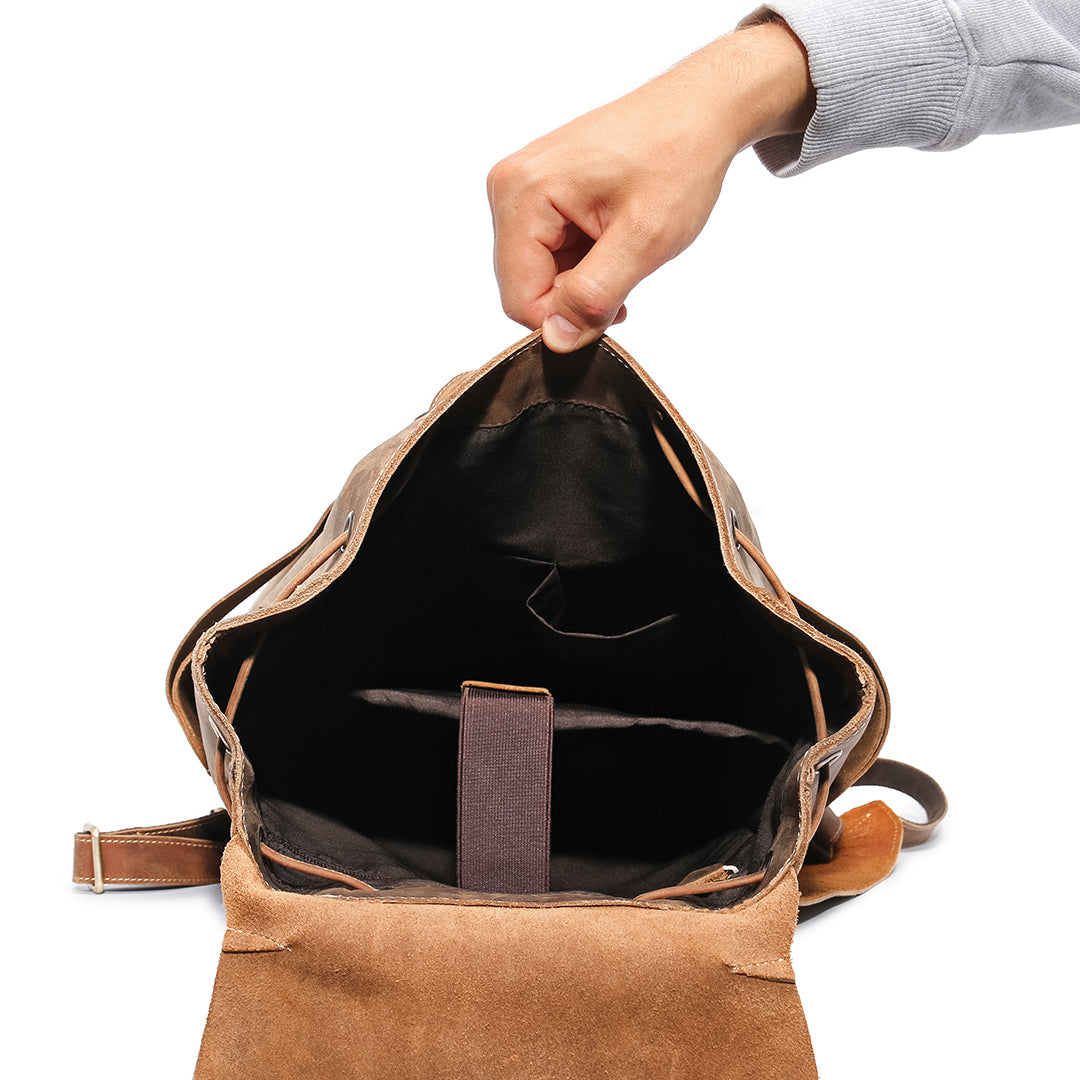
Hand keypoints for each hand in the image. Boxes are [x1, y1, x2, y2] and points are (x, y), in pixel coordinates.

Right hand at [487, 20, 813, 351]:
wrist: (699, 111)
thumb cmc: (678, 157)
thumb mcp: (644, 239)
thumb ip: (593, 295)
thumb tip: (555, 339)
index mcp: (522, 194)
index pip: (520, 300)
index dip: (567, 319)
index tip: (616, 304)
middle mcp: (509, 187)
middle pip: (526, 287)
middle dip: (576, 295)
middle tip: (626, 267)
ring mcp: (521, 188)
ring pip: (539, 275)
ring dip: (584, 278)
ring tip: (624, 245)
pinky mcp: (537, 192)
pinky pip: (548, 254)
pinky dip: (583, 260)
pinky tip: (613, 237)